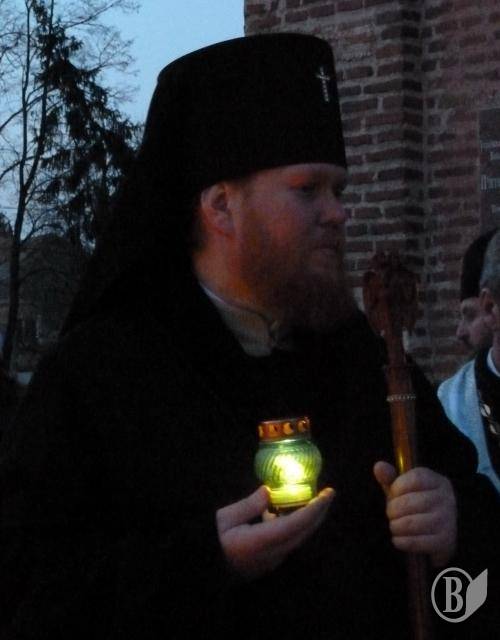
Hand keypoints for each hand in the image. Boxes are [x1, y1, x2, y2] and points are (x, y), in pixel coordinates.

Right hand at [216, 485, 333, 578]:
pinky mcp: (268, 562)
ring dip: (309, 519)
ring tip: (313, 499)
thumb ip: (250, 505)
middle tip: (328, 493)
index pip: (298, 523)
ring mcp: (273, 560)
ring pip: (299, 537)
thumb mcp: (225, 518)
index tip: (329, 492)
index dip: (316, 507)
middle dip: (319, 512)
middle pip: (305, 532)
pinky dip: (297, 525)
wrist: (202, 571)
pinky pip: (289, 541)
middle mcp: (274, 553)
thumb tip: (269, 491)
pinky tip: (289, 512)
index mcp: (263, 541)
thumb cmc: (210, 542)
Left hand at [373, 461, 456, 566]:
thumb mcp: (403, 490)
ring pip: (411, 523)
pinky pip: (416, 542)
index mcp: (437, 482)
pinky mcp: (445, 541)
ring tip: (394, 526)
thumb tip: (379, 466)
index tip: (393, 494)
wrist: (437, 535)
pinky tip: (398, 539)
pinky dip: (401, 541)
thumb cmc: (416, 507)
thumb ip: (390, 478)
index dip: (398, 487)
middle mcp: (446, 499)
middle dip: (393, 510)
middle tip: (391, 514)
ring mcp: (448, 520)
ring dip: (396, 526)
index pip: (416, 478)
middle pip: (410, 502)